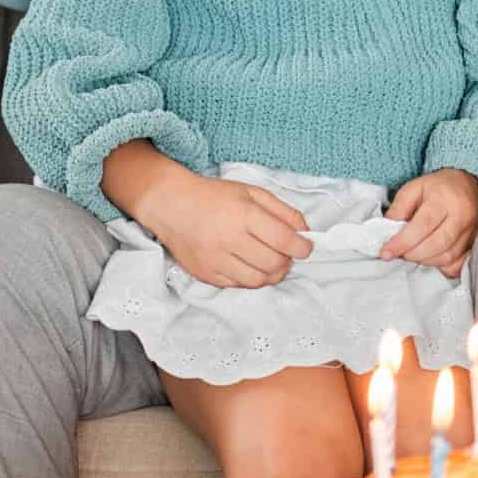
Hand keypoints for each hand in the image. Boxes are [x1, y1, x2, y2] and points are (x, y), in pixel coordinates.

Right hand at [115, 149, 312, 288]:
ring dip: (273, 274)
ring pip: (258, 280)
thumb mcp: (252, 192)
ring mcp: (215, 260)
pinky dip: (251, 278)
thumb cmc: (214, 196)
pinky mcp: (205, 274)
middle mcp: (229, 239)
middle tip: (288, 254)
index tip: (306, 247)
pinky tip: (251, 265)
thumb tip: (305, 231)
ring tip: (272, 261)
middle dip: (289, 262)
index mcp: (244, 214)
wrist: (170, 204)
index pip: (284, 240)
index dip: (303, 247)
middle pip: (274, 264)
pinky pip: (238, 285)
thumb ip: (282, 211)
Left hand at [379, 167, 477, 278]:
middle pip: (436, 244)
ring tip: (414, 252)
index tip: (386, 252)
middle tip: (401, 252)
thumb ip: (398, 209)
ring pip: (447, 257)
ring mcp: (472, 231)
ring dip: (425, 261)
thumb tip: (388, 233)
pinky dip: (442, 267)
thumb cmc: (436, 187)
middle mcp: (462, 216)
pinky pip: (459, 264)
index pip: (422, 226)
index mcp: (444, 199)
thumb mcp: (412, 188)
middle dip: (413, 254)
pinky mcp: (475, 242)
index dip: (402, 242)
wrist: (466, 184)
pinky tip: (431, 258)